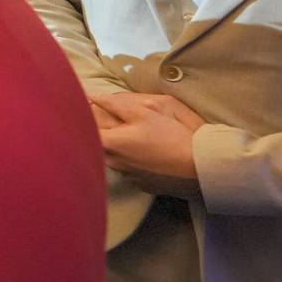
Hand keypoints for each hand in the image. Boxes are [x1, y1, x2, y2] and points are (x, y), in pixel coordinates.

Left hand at [92, 91, 206, 194]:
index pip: (85, 131)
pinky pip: (129, 171)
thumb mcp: (144, 113)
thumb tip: (93, 97)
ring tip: (131, 138)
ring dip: (115, 149)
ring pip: (113, 161)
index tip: (86, 112)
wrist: (198, 166)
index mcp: (111, 144)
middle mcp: (114, 164)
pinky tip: (145, 155)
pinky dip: (131, 162)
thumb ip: (115, 104)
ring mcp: (127, 177)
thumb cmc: (170, 136)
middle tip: (107, 123)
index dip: (83, 121)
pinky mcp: (142, 185)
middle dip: (99, 135)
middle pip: (97, 148)